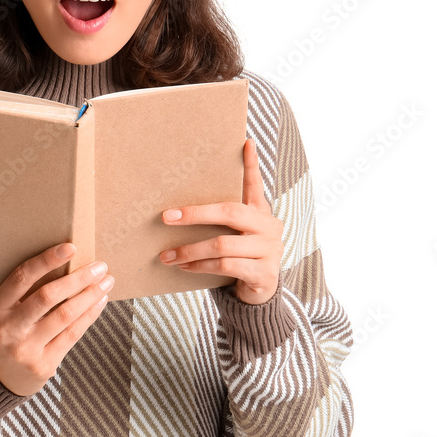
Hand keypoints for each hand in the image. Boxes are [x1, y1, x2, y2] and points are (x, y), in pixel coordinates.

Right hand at [0, 243, 114, 396]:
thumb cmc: (8, 330)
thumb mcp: (4, 308)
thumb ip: (26, 290)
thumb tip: (68, 260)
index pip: (22, 277)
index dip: (47, 260)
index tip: (71, 247)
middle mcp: (8, 328)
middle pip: (47, 297)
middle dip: (78, 279)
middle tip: (99, 266)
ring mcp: (25, 349)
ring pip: (64, 316)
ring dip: (90, 295)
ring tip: (105, 282)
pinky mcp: (43, 364)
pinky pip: (72, 334)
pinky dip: (89, 315)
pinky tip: (99, 302)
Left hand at [159, 138, 282, 304]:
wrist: (259, 293)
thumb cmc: (240, 258)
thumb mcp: (235, 236)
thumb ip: (220, 221)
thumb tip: (178, 209)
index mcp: (260, 213)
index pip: (255, 185)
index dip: (251, 165)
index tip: (246, 143)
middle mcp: (269, 227)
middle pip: (230, 212)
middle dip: (194, 214)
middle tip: (166, 217)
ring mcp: (270, 250)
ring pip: (222, 245)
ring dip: (189, 250)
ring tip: (167, 255)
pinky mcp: (264, 273)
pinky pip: (225, 266)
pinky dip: (200, 266)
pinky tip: (184, 268)